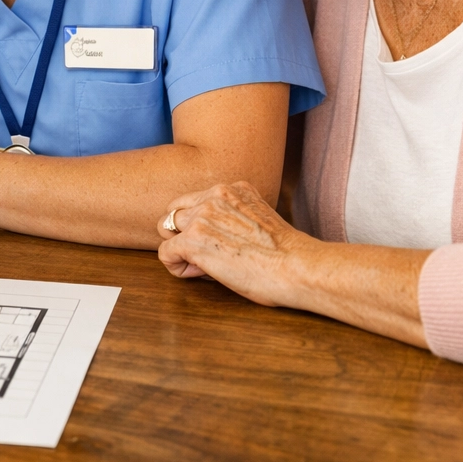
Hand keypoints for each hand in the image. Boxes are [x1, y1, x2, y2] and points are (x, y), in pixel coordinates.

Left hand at [156, 181, 310, 307]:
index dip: (200, 224)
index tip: (219, 244)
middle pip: (175, 211)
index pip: (197, 200)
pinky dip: (176, 266)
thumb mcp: (260, 217)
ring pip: (166, 228)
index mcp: (233, 188)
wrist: (297, 267)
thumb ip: (234, 216)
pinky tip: (198, 273)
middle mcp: (215, 194)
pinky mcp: (193, 239)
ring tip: (204, 265)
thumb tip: (211, 236)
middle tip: (207, 256)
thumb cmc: (287, 254)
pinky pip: (165, 253)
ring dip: (180, 248)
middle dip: (184, 233)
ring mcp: (202, 215)